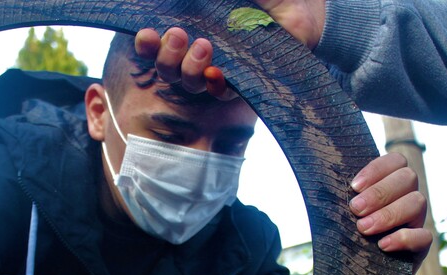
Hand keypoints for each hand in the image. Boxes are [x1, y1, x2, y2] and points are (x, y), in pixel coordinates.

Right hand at [135, 1, 325, 97]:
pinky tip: (215, 73)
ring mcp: (225, 66)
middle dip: (165, 58)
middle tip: (176, 36)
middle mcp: (203, 50)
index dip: (147, 46)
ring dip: (188, 69)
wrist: (301, 1)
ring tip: (203, 46)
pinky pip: (225, 93)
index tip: (145, 35)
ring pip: (192, 83)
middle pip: (169, 69)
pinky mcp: (248, 79)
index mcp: (192, 27)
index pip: (157, 45)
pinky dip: (216, 85)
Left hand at [349, 153, 431, 272]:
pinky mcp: (420, 248)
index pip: (396, 161)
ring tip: (363, 228)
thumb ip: (339, 200)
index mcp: (388, 185)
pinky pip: (424, 236)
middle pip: (408, 178)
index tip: (353, 187)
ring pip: (418, 202)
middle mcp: (406, 198)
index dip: (377, 170)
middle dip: (380, 192)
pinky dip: (404, 237)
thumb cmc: (342, 241)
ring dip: (389, 213)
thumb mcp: (339, 216)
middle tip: (355, 209)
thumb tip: (322, 184)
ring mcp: (415, 222)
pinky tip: (383, 245)